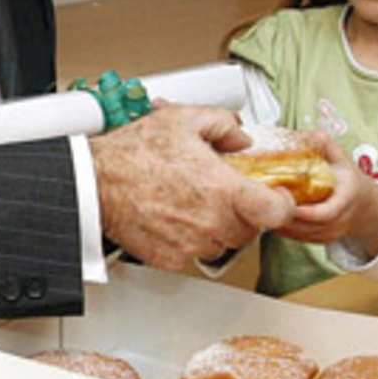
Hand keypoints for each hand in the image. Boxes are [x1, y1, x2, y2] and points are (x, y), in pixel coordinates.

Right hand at [91, 104, 294, 270]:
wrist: (94, 182)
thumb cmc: (134, 153)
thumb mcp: (186, 119)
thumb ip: (225, 124)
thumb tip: (241, 138)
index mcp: (223, 190)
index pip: (277, 212)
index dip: (283, 204)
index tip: (278, 196)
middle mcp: (211, 222)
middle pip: (252, 228)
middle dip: (246, 210)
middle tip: (228, 190)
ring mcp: (191, 244)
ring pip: (225, 242)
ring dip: (222, 225)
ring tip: (200, 200)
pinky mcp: (171, 259)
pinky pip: (197, 253)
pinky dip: (196, 237)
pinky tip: (180, 215)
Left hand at [272, 136, 377, 258]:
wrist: (365, 206)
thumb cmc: (350, 180)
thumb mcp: (343, 159)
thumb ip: (327, 145)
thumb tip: (310, 134)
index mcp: (346, 199)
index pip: (326, 213)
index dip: (305, 212)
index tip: (286, 200)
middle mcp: (339, 220)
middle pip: (308, 226)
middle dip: (284, 216)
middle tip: (265, 200)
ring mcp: (329, 233)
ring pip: (300, 235)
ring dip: (280, 223)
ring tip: (263, 207)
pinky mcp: (319, 240)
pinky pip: (298, 239)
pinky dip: (283, 230)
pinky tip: (270, 217)